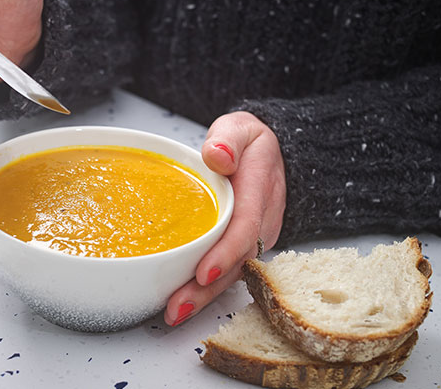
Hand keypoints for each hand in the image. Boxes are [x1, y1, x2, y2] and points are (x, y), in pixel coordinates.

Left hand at [164, 111, 285, 325]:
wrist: (266, 155)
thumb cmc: (247, 143)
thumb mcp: (240, 127)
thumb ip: (228, 139)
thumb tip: (217, 156)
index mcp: (259, 190)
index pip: (245, 226)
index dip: (226, 252)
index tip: (203, 271)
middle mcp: (261, 221)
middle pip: (237, 261)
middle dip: (208, 289)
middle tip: (177, 307)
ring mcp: (255, 237)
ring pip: (233, 272)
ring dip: (205, 297)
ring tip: (174, 312)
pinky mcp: (243, 246)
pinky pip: (228, 271)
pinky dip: (207, 289)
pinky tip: (183, 301)